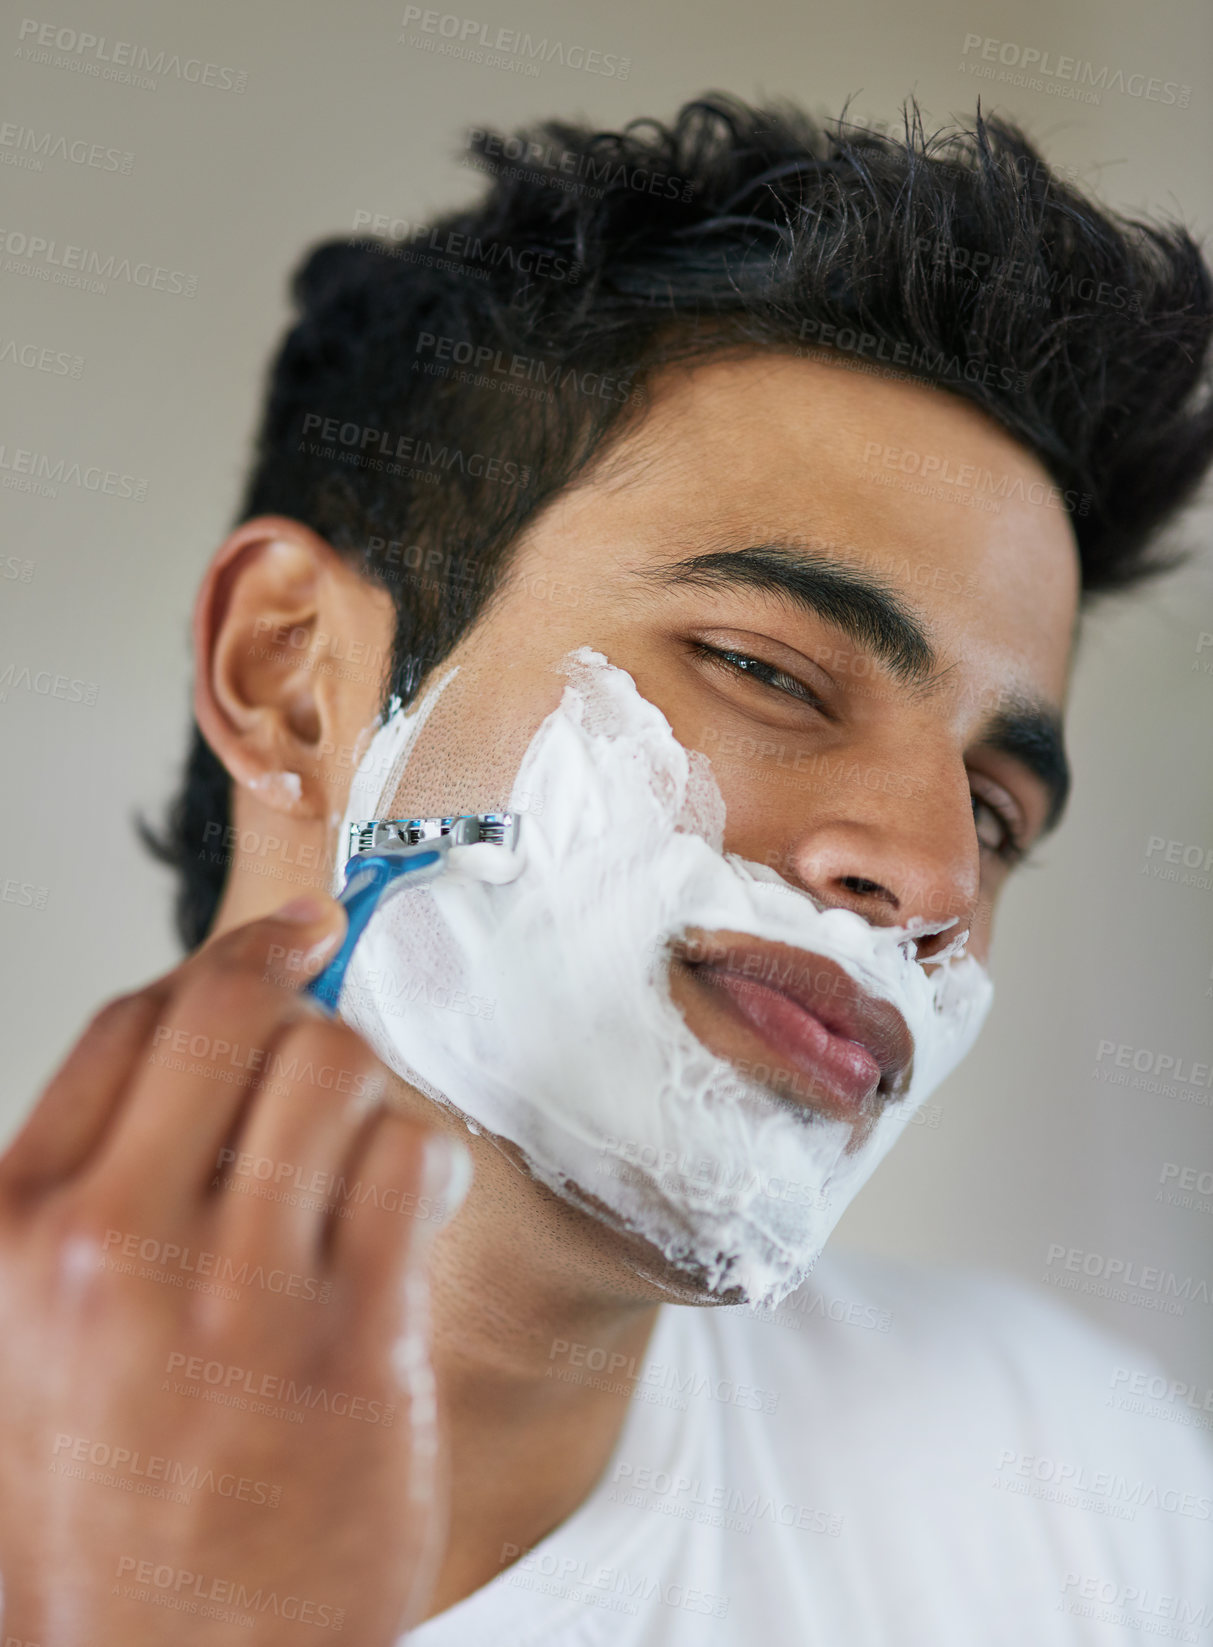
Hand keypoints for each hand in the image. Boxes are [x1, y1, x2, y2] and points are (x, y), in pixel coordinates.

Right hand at [0, 896, 466, 1644]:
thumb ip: (94, 1186)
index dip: (227, 961)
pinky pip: (413, 1158)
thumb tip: (195, 1042)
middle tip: (330, 997)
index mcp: (21, 1228)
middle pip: (240, 1013)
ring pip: (336, 1067)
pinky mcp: (355, 1340)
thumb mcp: (32, 1332)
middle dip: (302, 989)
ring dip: (367, 1085)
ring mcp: (240, 1292)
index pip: (136, 1019)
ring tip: (362, 1144)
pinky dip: (427, 1160)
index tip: (280, 939)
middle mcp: (115, 1246)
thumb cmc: (110, 1500)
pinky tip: (412, 1205)